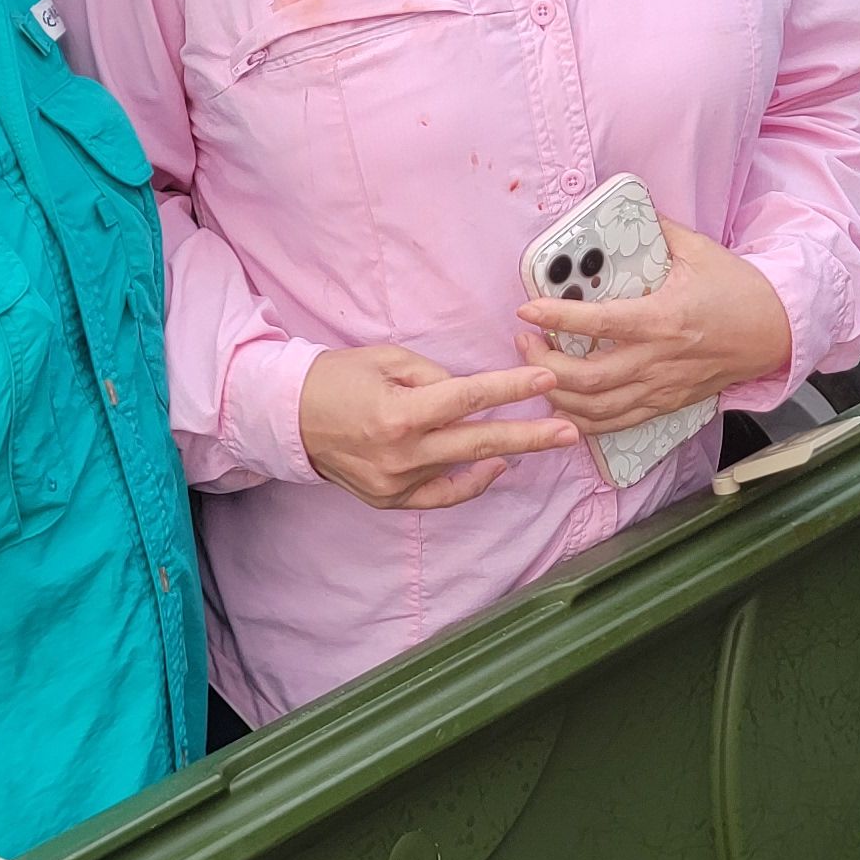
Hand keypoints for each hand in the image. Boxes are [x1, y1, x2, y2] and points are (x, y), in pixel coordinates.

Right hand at [298, 342, 580, 509]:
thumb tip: (471, 395)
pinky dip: (471, 484)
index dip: (511, 389)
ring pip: (465, 469)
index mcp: (401, 413)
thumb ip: (435, 377)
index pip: (469, 399)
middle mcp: (402, 453)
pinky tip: (494, 468)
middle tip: (570, 431)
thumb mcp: (387, 360)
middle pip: (480, 442)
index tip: (546, 380)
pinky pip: (443, 496)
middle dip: (530, 435)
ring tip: (542, 440)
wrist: (289, 417)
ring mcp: (398, 482)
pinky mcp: (392, 500)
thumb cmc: (337, 379)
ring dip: (505, 454)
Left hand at [518, 215, 792, 435]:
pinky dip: (583, 420)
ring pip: (595, 410)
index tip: (526, 310)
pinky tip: (564, 404)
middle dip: (543, 364)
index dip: (556, 318)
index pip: (598, 324)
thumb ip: (657, 230)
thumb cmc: (739, 290)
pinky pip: (615, 424)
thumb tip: (626, 209)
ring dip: (557, 395)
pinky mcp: (666, 405)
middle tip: (526, 342)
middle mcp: (658, 360)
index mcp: (663, 319)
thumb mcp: (698, 250)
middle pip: (586, 379)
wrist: (775, 332)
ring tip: (538, 372)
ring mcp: (661, 388)